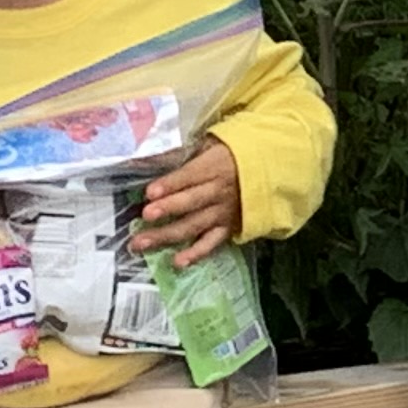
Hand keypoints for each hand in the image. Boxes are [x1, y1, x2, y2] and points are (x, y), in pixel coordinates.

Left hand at [134, 139, 243, 268]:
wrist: (265, 172)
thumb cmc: (227, 157)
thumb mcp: (207, 146)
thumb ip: (180, 155)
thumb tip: (145, 159)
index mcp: (213, 167)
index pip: (189, 176)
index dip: (170, 184)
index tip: (150, 192)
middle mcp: (218, 192)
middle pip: (191, 202)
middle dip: (169, 208)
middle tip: (146, 215)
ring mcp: (223, 213)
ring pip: (194, 225)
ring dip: (168, 235)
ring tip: (142, 242)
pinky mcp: (227, 229)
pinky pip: (211, 243)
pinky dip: (196, 253)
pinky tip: (178, 262)